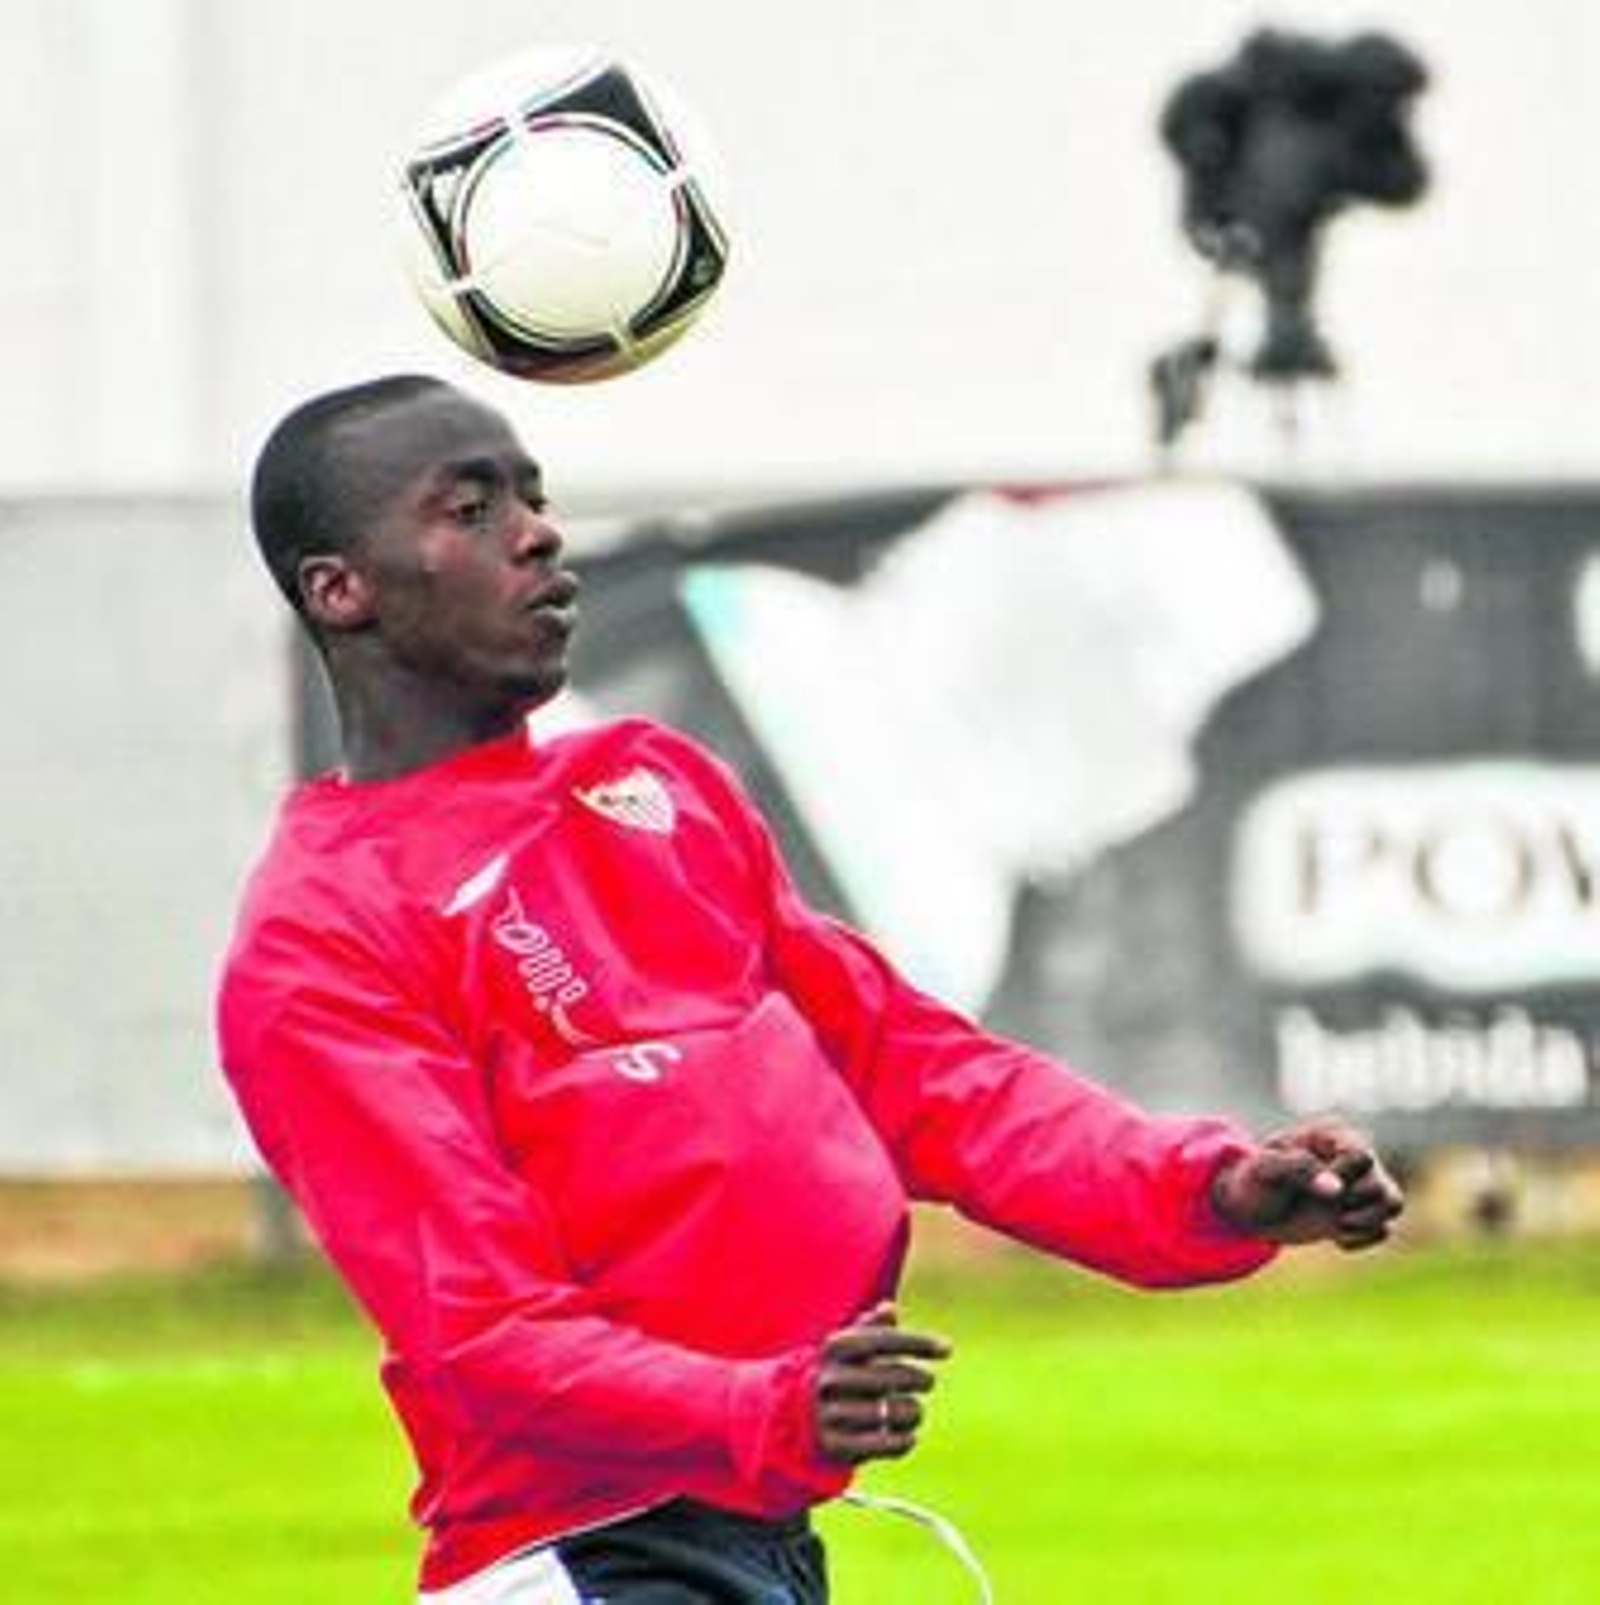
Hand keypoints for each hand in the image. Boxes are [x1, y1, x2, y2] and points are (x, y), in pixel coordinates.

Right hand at [814, 1301, 951, 1464]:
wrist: (797, 1419)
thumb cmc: (837, 1374)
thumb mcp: (846, 1347)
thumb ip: (870, 1327)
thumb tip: (890, 1308)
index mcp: (834, 1348)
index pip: (882, 1339)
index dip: (916, 1342)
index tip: (947, 1349)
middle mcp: (829, 1379)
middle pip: (894, 1376)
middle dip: (920, 1379)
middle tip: (927, 1381)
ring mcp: (830, 1414)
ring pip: (895, 1412)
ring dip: (913, 1412)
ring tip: (912, 1410)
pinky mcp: (836, 1447)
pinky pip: (888, 1444)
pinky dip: (905, 1439)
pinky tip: (906, 1434)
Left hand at [1210, 1119, 1403, 1250]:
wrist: (1247, 1207)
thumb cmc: (1253, 1178)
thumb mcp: (1266, 1168)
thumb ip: (1299, 1169)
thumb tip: (1337, 1189)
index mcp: (1333, 1134)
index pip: (1362, 1158)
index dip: (1341, 1178)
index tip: (1316, 1187)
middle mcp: (1353, 1156)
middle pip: (1383, 1184)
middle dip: (1353, 1203)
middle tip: (1323, 1208)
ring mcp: (1359, 1186)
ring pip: (1394, 1204)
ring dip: (1366, 1222)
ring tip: (1336, 1225)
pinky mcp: (1360, 1213)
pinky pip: (1384, 1230)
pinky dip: (1361, 1239)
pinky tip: (1333, 1238)